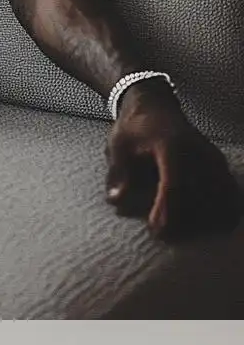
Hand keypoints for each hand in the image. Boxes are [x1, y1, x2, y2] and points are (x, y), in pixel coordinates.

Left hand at [104, 85, 241, 238]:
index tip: (158, 231)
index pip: (174, 183)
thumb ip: (118, 173)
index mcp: (172, 146)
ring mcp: (213, 159)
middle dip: (185, 221)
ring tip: (181, 231)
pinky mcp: (219, 166)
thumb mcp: (118, 146)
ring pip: (221, 196)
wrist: (155, 108)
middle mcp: (199, 152)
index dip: (167, 209)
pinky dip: (219, 209)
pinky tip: (203, 223)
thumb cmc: (134, 129)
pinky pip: (228, 192)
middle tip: (163, 236)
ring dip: (205, 218)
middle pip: (202, 195)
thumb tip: (117, 200)